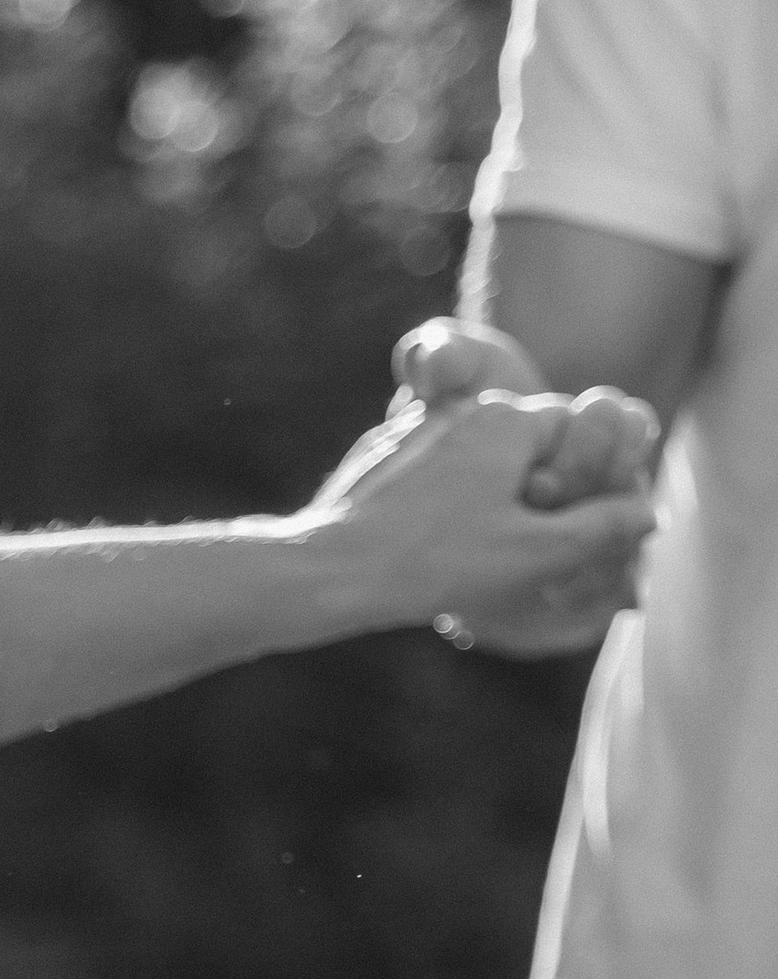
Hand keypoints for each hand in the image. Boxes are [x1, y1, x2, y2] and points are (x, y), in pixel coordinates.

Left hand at [309, 387, 655, 656]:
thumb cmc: (439, 559)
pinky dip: (442, 510)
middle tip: (519, 550)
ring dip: (488, 503)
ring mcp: (415, 432)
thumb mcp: (537, 551)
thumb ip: (601, 528)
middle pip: (524, 446)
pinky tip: (430, 553)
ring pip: (476, 464)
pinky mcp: (380, 460)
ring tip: (470, 557)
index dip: (579, 482)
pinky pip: (432, 479)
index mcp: (506, 418)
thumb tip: (646, 511)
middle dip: (533, 494)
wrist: (332, 568)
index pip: (573, 432)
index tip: (562, 525)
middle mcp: (461, 411)